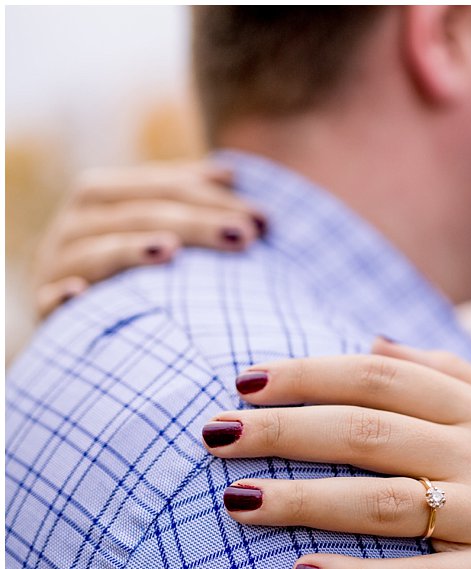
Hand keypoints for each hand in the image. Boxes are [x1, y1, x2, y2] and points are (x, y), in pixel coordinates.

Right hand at [33, 160, 263, 318]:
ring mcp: (56, 267)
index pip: (160, 187)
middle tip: (246, 237)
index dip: (211, 196)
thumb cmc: (126, 280)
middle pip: (136, 214)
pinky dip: (63, 295)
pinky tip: (82, 293)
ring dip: (130, 249)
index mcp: (101, 199)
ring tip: (172, 250)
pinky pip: (50, 300)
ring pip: (93, 251)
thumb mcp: (151, 235)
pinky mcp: (44, 311)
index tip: (266, 219)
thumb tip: (231, 172)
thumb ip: (183, 205)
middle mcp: (74, 226)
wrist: (73, 334)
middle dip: (193, 222)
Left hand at [200, 345, 470, 568]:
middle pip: (369, 432)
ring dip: (304, 502)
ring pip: (385, 502)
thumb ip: (447, 375)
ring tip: (236, 503)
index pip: (381, 377)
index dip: (307, 377)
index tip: (242, 384)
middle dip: (285, 431)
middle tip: (212, 436)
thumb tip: (370, 337)